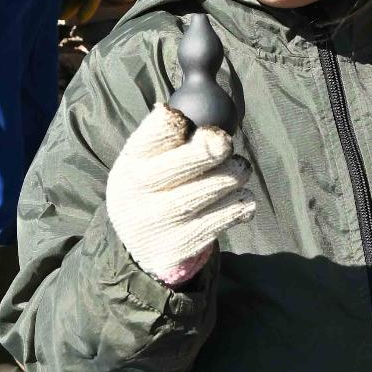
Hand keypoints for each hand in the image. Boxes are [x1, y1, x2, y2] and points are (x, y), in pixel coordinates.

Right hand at [106, 103, 254, 285]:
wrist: (141, 239)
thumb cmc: (157, 183)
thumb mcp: (152, 158)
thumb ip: (176, 138)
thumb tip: (213, 127)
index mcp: (132, 162)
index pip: (154, 134)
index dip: (176, 123)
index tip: (192, 124)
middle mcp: (137, 195)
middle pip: (177, 168)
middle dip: (207, 151)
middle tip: (225, 144)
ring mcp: (157, 225)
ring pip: (204, 193)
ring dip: (231, 176)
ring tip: (239, 169)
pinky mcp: (177, 248)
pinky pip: (221, 220)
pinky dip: (238, 204)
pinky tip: (240, 196)